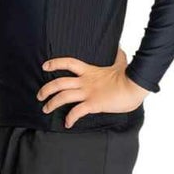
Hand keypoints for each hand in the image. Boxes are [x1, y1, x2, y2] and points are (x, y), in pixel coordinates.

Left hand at [36, 46, 150, 128]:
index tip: (45, 66)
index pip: (68, 63)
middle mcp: (86, 82)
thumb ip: (118, 57)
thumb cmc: (129, 77)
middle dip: (46, 89)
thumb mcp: (121, 64)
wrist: (134, 87)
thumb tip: (119, 49)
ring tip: (46, 109)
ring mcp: (88, 93)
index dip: (55, 63)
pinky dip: (70, 118)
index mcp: (90, 71)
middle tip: (39, 96)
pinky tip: (67, 124)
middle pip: (59, 82)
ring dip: (52, 103)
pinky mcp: (93, 104)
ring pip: (63, 97)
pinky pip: (77, 112)